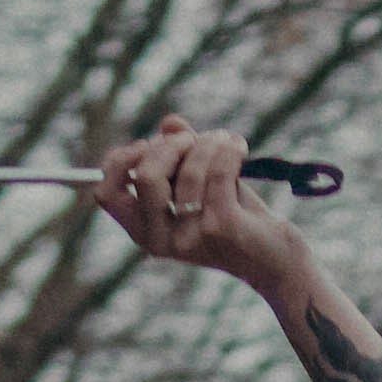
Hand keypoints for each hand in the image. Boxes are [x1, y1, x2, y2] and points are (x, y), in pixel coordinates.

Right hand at [92, 117, 309, 295]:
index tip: (149, 145)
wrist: (276, 258)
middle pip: (145, 175)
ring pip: (188, 168)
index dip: (122, 160)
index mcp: (146, 232)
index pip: (106, 194)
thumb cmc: (236, 217)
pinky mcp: (221, 227)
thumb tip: (170, 124)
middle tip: (196, 140)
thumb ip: (181, 154)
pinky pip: (216, 170)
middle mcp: (161, 240)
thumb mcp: (201, 183)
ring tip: (227, 143)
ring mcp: (190, 237)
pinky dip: (229, 149)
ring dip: (209, 143)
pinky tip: (240, 148)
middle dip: (171, 145)